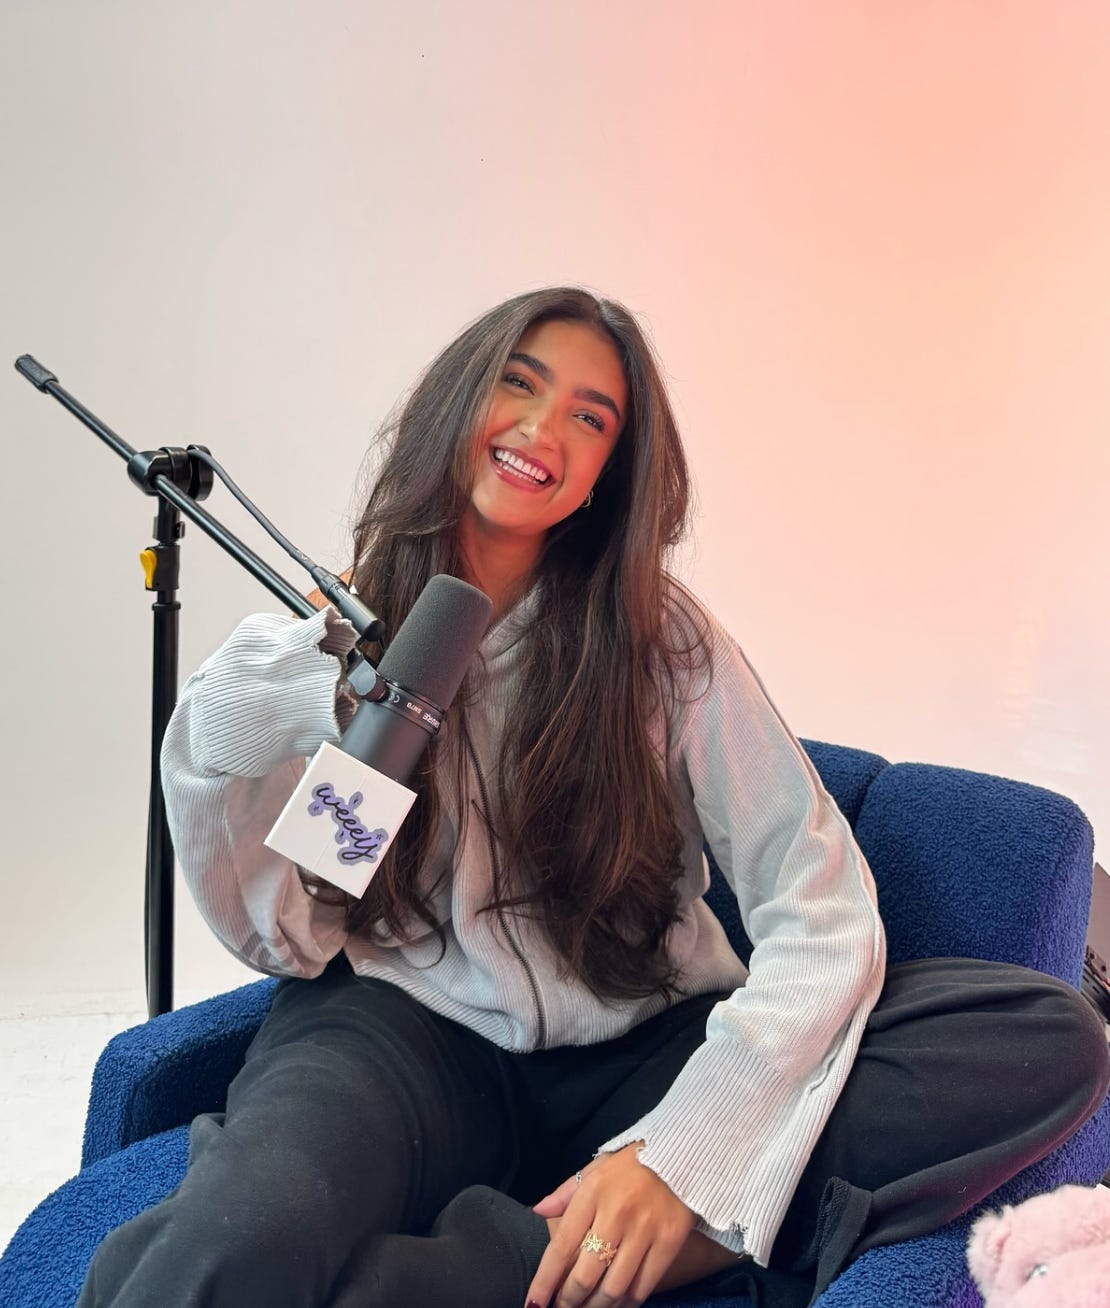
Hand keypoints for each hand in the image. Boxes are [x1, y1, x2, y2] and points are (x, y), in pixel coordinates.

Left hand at [525, 1142, 696, 1307]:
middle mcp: (617, 1214)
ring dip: (595, 1307)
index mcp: (593, 1193)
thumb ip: (565, 1193)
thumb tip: (538, 1210)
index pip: (561, 1246)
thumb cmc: (631, 1165)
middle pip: (586, 1275)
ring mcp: (645, 1231)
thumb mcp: (595, 1169)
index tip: (534, 1303)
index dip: (545, 1281)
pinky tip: (615, 1305)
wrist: (681, 1157)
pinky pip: (642, 1288)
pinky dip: (625, 1304)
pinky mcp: (669, 1244)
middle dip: (568, 1301)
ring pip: (613, 1289)